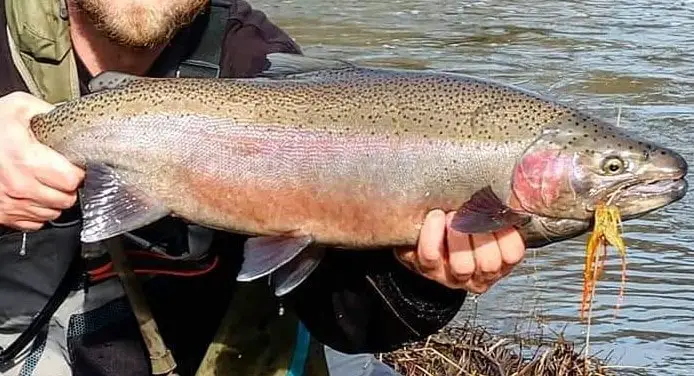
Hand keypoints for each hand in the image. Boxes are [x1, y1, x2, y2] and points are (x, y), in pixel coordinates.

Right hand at [0, 91, 83, 230]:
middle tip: (62, 173)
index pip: (72, 179)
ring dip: (55, 199)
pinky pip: (34, 222)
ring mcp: (10, 203)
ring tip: (46, 182)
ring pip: (52, 213)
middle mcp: (19, 186)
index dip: (78, 171)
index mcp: (26, 159)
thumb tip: (72, 118)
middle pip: (66, 199)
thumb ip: (49, 112)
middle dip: (69, 186)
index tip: (74, 165)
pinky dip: (38, 211)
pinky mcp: (3, 214)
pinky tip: (34, 194)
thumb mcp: (18, 106)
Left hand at [395, 209, 524, 293]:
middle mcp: (479, 273)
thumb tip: (512, 189)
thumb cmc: (460, 214)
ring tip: (452, 216)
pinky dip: (433, 233)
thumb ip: (499, 204)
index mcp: (500, 259)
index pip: (512, 254)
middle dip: (479, 233)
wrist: (423, 223)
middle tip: (471, 213)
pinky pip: (432, 255)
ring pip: (462, 266)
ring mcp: (453, 275)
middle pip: (489, 263)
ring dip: (457, 235)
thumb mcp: (485, 211)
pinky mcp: (429, 269)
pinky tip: (436, 216)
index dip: (506, 234)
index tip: (496, 213)